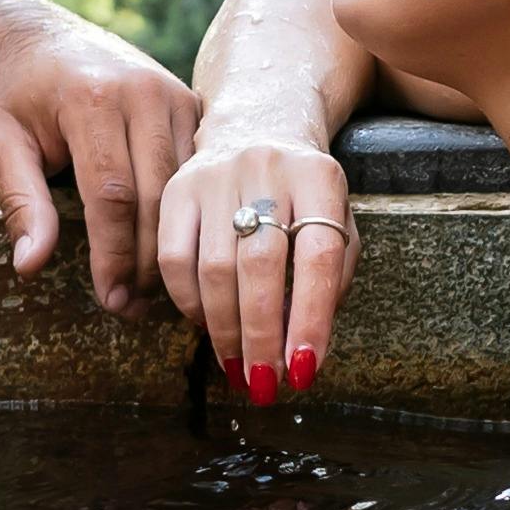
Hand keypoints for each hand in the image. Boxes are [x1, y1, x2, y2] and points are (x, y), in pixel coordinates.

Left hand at [0, 20, 200, 315]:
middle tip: (130, 305)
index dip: (113, 254)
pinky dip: (189, 214)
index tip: (109, 298)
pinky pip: (198, 171)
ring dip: (172, 244)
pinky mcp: (194, 103)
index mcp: (91, 99)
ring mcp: (175, 94)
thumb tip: (30, 266)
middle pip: (156, 195)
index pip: (112, 194)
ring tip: (150, 290)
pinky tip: (175, 250)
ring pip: (185, 188)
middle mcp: (142, 92)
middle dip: (145, 260)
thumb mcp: (2, 145)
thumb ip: (20, 202)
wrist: (46, 40)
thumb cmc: (20, 97)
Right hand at [155, 124, 354, 403]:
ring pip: (215, 267)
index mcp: (320, 178)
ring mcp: (217, 174)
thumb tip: (301, 349)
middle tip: (264, 384)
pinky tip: (204, 326)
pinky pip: (173, 257)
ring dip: (224, 331)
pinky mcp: (177, 186)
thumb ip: (330, 280)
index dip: (313, 316)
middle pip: (260, 264)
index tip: (305, 370)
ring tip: (238, 369)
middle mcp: (268, 169)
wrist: (259, 124)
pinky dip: (188, 302)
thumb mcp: (337, 222)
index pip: (320, 254)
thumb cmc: (304, 195)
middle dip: (262, 336)